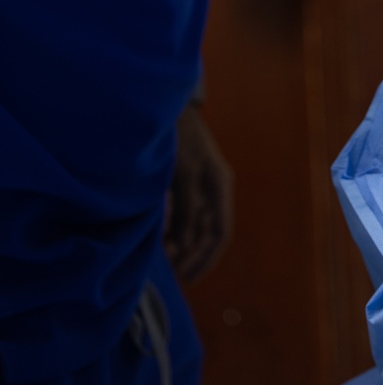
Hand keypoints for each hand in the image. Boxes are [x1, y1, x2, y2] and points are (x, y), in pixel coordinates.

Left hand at [165, 105, 233, 282]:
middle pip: (207, 232)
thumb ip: (186, 210)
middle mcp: (214, 190)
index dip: (206, 258)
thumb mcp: (183, 175)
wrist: (170, 106)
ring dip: (183, 244)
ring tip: (164, 262)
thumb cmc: (180, 138)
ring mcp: (201, 185)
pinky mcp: (186, 181)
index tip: (187, 278)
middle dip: (192, 255)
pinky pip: (184, 213)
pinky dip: (175, 229)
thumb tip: (184, 246)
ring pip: (195, 225)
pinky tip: (161, 240)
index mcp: (219, 188)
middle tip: (172, 276)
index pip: (220, 233)